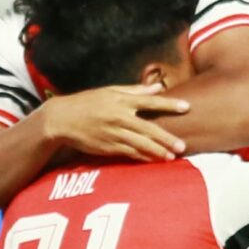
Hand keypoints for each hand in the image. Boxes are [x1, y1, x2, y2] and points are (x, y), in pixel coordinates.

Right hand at [44, 84, 190, 161]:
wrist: (62, 120)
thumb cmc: (88, 102)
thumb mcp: (110, 91)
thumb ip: (135, 90)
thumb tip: (158, 87)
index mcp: (121, 100)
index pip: (150, 102)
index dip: (169, 104)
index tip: (187, 107)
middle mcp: (118, 117)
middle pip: (148, 128)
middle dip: (166, 138)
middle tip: (182, 145)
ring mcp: (112, 134)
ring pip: (139, 144)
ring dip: (157, 151)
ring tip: (171, 157)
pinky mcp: (107, 147)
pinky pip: (128, 153)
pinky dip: (142, 157)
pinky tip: (153, 160)